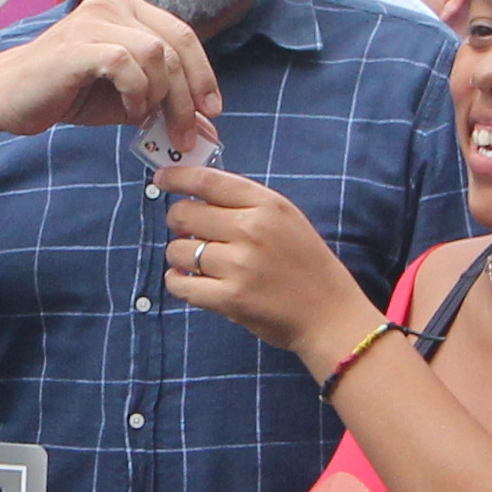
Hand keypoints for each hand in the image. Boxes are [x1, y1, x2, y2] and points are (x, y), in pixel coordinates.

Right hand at [0, 0, 222, 153]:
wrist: (7, 96)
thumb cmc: (66, 93)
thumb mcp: (126, 98)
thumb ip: (162, 103)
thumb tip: (206, 127)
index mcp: (128, 8)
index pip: (183, 35)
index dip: (204, 74)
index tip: (211, 110)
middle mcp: (113, 4)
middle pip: (175, 46)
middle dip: (187, 96)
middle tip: (188, 132)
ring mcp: (94, 20)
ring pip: (156, 54)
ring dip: (160, 95)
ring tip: (144, 117)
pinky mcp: (78, 44)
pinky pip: (126, 64)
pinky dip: (136, 93)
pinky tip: (128, 110)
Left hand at [156, 164, 367, 364]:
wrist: (330, 314)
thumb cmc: (305, 265)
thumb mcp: (285, 219)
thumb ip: (245, 204)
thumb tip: (194, 195)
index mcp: (266, 205)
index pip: (208, 181)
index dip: (177, 178)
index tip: (161, 180)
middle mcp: (251, 230)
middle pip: (184, 214)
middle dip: (178, 223)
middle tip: (189, 234)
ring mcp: (240, 265)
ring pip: (177, 250)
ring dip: (179, 256)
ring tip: (196, 263)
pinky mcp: (230, 299)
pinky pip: (181, 284)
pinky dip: (177, 282)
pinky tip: (187, 281)